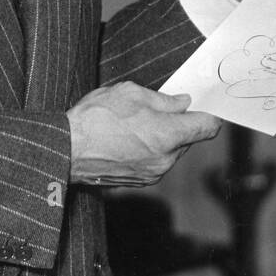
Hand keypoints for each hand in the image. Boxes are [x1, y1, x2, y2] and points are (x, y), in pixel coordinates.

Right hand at [66, 83, 220, 187]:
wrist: (65, 150)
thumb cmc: (94, 119)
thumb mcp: (130, 94)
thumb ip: (163, 99)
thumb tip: (182, 103)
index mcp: (168, 135)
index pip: (208, 127)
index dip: (210, 114)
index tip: (206, 105)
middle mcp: (165, 159)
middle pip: (190, 139)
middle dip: (181, 123)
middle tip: (162, 107)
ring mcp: (153, 173)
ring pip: (172, 151)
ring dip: (164, 137)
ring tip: (137, 122)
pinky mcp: (139, 181)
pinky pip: (157, 162)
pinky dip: (151, 150)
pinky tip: (129, 138)